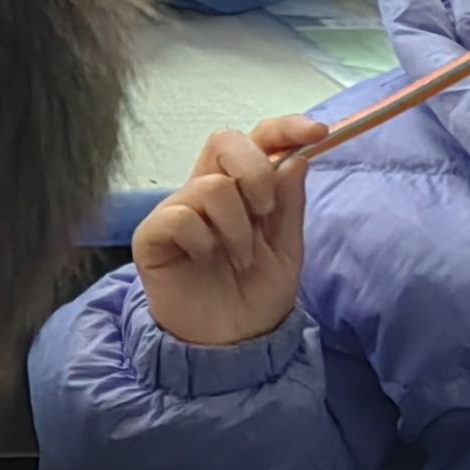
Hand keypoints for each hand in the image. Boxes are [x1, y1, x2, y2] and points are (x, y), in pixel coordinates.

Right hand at [131, 116, 325, 348]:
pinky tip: (207, 260)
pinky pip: (180, 217)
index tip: (317, 133)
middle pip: (225, 142)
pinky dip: (203, 240)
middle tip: (266, 212)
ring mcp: (177, 211)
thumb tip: (296, 159)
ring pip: (211, 187)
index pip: (257, 139)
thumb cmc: (256, 293)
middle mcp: (206, 191)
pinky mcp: (152, 236)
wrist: (231, 341)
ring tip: (240, 257)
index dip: (284, 128)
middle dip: (257, 171)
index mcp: (242, 188)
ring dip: (238, 227)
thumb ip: (289, 204)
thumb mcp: (287, 247)